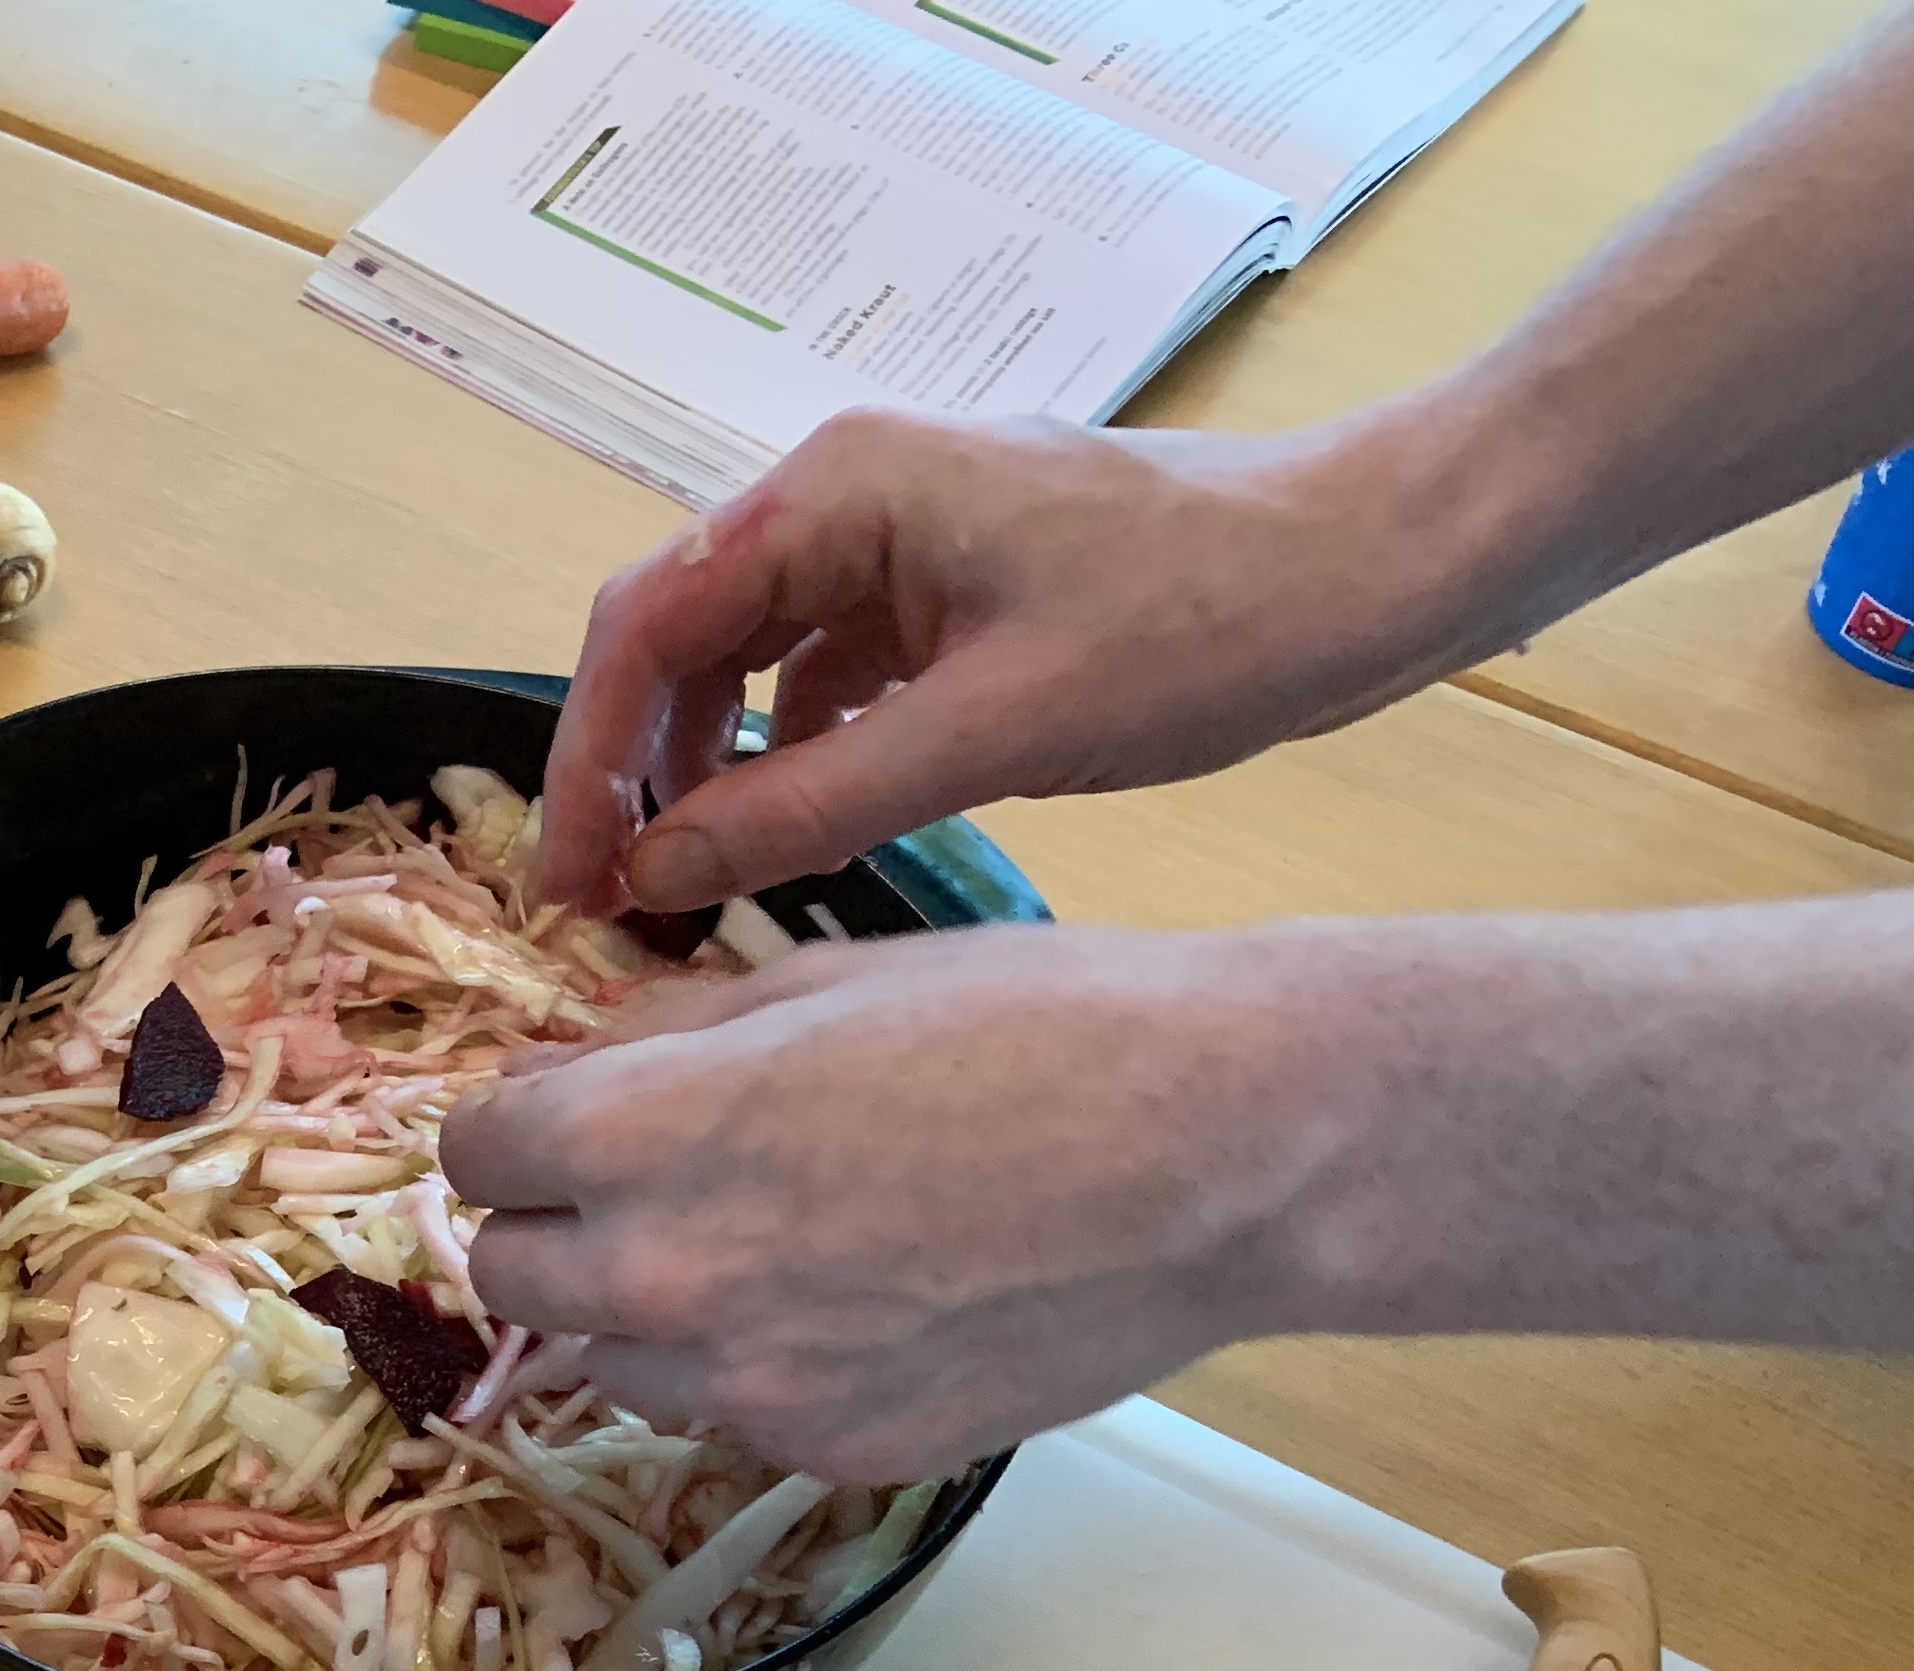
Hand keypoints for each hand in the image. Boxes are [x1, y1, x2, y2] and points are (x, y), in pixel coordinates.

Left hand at [440, 923, 1383, 1479]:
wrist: (1223, 1153)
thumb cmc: (1039, 1024)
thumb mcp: (824, 982)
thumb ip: (664, 1039)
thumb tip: (561, 1067)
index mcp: (643, 1133)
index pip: (474, 1150)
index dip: (519, 1126)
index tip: (568, 1120)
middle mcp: (667, 1273)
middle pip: (509, 1271)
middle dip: (558, 1221)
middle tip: (651, 1186)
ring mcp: (747, 1384)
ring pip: (610, 1361)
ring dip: (647, 1309)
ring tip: (768, 1248)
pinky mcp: (831, 1452)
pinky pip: (730, 1419)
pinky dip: (758, 1371)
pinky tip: (859, 1309)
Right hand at [539, 410, 1515, 922]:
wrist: (1378, 567)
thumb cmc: (1205, 625)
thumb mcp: (993, 735)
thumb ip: (811, 805)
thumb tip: (661, 873)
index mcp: (840, 491)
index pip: (648, 623)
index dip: (589, 761)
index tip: (566, 881)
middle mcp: (847, 494)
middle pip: (676, 636)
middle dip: (628, 771)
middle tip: (604, 904)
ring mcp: (899, 537)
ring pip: (742, 661)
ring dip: (702, 771)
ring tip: (684, 887)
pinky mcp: (949, 588)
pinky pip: (822, 675)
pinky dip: (787, 759)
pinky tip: (789, 840)